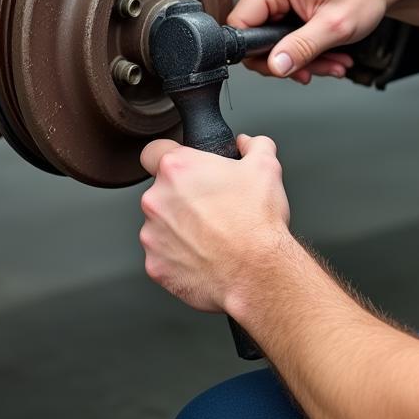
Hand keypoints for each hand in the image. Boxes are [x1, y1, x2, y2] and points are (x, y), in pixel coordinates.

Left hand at [139, 134, 290, 312]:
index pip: (153, 151)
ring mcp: (152, 235)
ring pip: (159, 225)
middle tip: (208, 207)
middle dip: (180, 197)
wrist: (258, 273)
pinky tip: (203, 256)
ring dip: (178, 228)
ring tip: (209, 235)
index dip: (167, 156)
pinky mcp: (154, 266)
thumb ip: (254, 145)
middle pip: (160, 191)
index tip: (180, 169)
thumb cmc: (257, 222)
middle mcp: (156, 200)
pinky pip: (162, 256)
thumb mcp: (266, 167)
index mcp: (177, 169)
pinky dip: (178, 256)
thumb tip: (247, 144)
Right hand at [228, 0, 391, 82]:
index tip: (283, 67)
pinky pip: (285, 24)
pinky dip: (305, 42)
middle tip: (314, 70)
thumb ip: (300, 49)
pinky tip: (328, 50)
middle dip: (289, 58)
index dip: (258, 53)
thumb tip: (275, 65)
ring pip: (274, 32)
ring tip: (331, 61)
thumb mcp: (334, 27)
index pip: (240, 24)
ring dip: (302, 54)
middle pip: (258, 32)